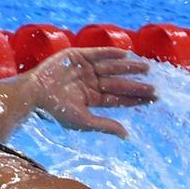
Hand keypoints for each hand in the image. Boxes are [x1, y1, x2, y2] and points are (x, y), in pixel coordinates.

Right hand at [26, 47, 156, 138]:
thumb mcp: (84, 121)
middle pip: (118, 83)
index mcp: (92, 99)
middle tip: (155, 85)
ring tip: (146, 66)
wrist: (34, 93)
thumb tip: (127, 136)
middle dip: (136, 84)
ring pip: (111, 68)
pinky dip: (111, 53)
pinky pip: (97, 53)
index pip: (118, 99)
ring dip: (129, 67)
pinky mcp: (76, 56)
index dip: (135, 98)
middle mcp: (90, 84)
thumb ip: (105, 126)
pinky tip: (126, 53)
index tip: (153, 98)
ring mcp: (84, 69)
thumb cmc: (56, 111)